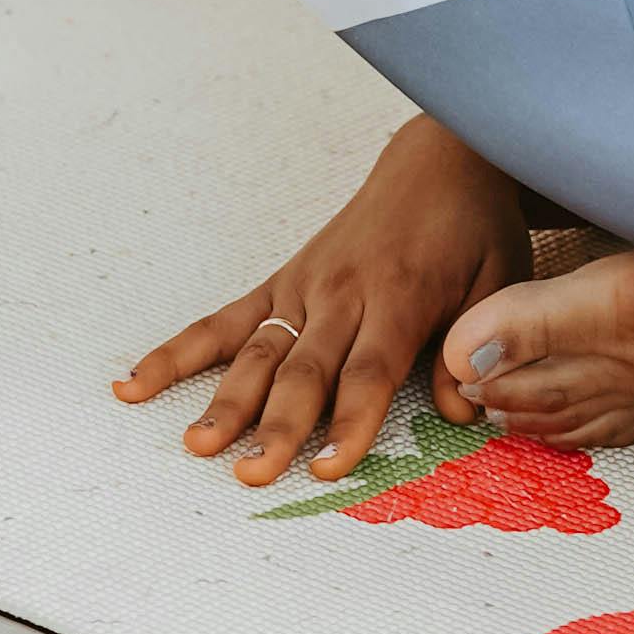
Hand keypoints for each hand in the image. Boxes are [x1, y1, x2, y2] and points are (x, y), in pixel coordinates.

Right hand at [116, 114, 538, 489]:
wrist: (437, 159)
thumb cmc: (472, 226)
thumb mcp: (498, 279)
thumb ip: (476, 345)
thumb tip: (465, 412)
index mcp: (398, 295)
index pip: (368, 372)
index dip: (348, 423)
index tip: (328, 468)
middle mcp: (341, 292)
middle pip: (305, 370)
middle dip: (277, 425)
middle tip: (252, 474)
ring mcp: (302, 286)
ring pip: (258, 352)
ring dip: (225, 400)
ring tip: (197, 445)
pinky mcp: (280, 282)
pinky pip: (223, 322)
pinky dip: (178, 352)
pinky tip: (135, 385)